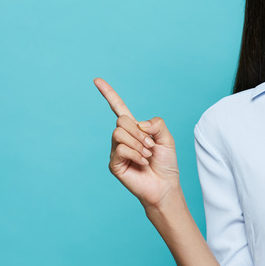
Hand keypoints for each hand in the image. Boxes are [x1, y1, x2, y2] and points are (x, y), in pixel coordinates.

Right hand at [94, 78, 180, 209]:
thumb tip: (138, 124)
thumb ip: (156, 124)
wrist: (164, 185)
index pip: (118, 107)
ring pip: (119, 133)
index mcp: (134, 128)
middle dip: (139, 133)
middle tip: (150, 146)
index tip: (97, 80)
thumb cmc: (166, 162)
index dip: (108, 94)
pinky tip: (142, 163)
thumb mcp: (167, 138)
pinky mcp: (114, 163)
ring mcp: (116, 150)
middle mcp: (122, 137)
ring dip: (138, 144)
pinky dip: (136, 154)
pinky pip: (121, 149)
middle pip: (121, 120)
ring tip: (147, 156)